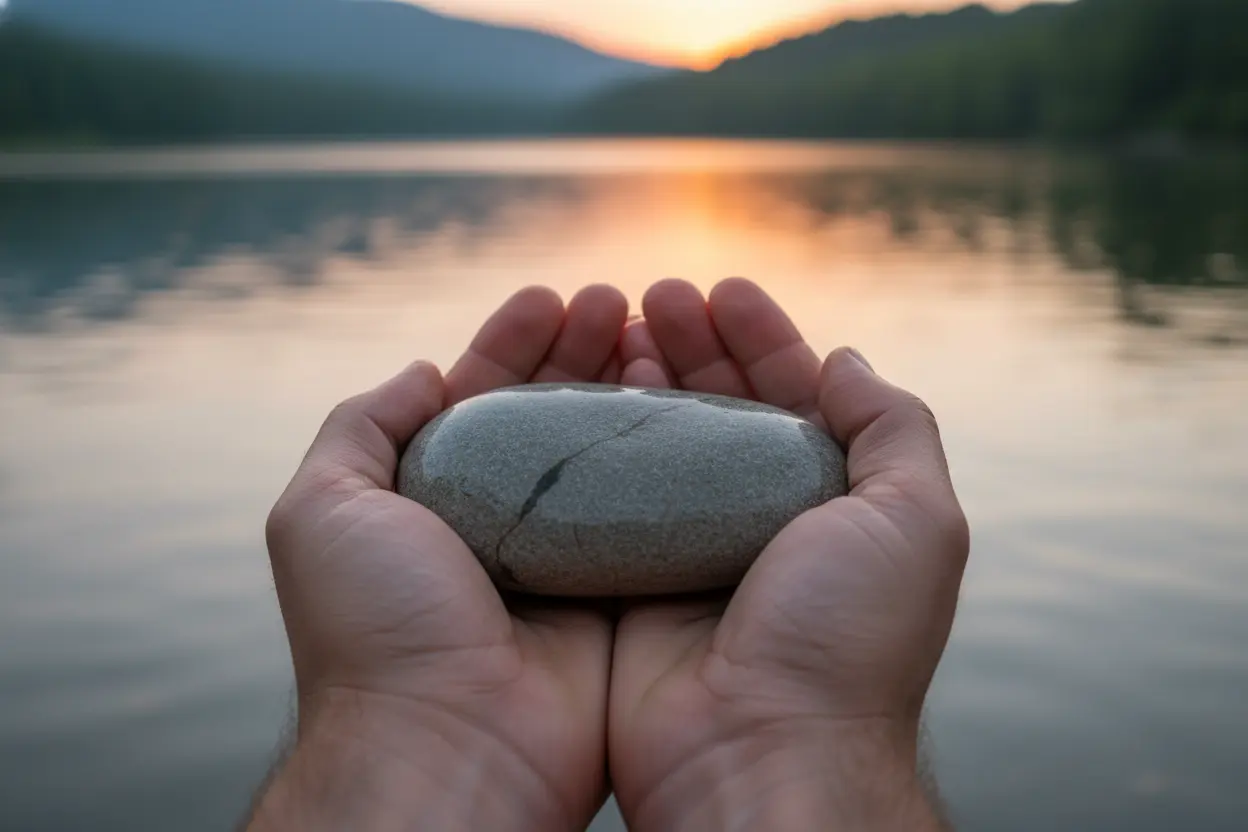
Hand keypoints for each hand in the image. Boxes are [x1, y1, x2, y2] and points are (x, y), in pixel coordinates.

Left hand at [249, 286, 629, 830]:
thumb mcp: (323, 510)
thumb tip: (420, 372)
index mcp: (434, 500)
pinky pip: (654, 510)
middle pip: (550, 415)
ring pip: (606, 452)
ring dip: (630, 387)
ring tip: (656, 328)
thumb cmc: (377, 628)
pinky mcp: (623, 591)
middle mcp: (502, 523)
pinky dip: (671, 455)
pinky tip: (687, 403)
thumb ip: (359, 429)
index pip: (479, 399)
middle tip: (620, 301)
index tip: (551, 297)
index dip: (511, 344)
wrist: (451, 741)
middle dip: (580, 351)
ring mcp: (566, 556)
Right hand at [609, 279, 969, 830]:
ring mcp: (690, 548)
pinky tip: (581, 391)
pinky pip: (605, 493)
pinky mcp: (627, 577)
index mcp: (829, 505)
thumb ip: (894, 428)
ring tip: (618, 320)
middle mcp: (759, 522)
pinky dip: (595, 438)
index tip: (723, 289)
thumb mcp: (915, 521)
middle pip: (720, 409)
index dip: (764, 337)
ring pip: (660, 440)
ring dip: (641, 376)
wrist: (759, 752)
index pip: (795, 396)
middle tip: (657, 295)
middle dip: (694, 344)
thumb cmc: (846, 640)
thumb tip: (846, 360)